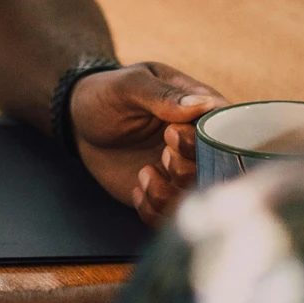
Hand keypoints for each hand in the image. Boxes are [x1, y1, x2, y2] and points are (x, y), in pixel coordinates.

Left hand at [70, 62, 225, 229]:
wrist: (79, 122)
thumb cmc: (106, 94)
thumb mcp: (129, 86)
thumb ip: (164, 96)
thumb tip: (202, 104)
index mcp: (200, 110)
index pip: (225, 134)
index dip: (203, 142)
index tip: (170, 134)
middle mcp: (198, 145)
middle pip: (215, 172)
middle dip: (185, 171)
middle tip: (161, 154)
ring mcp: (181, 172)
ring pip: (194, 199)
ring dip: (169, 195)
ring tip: (144, 174)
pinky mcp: (163, 193)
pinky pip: (169, 216)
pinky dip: (154, 210)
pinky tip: (137, 188)